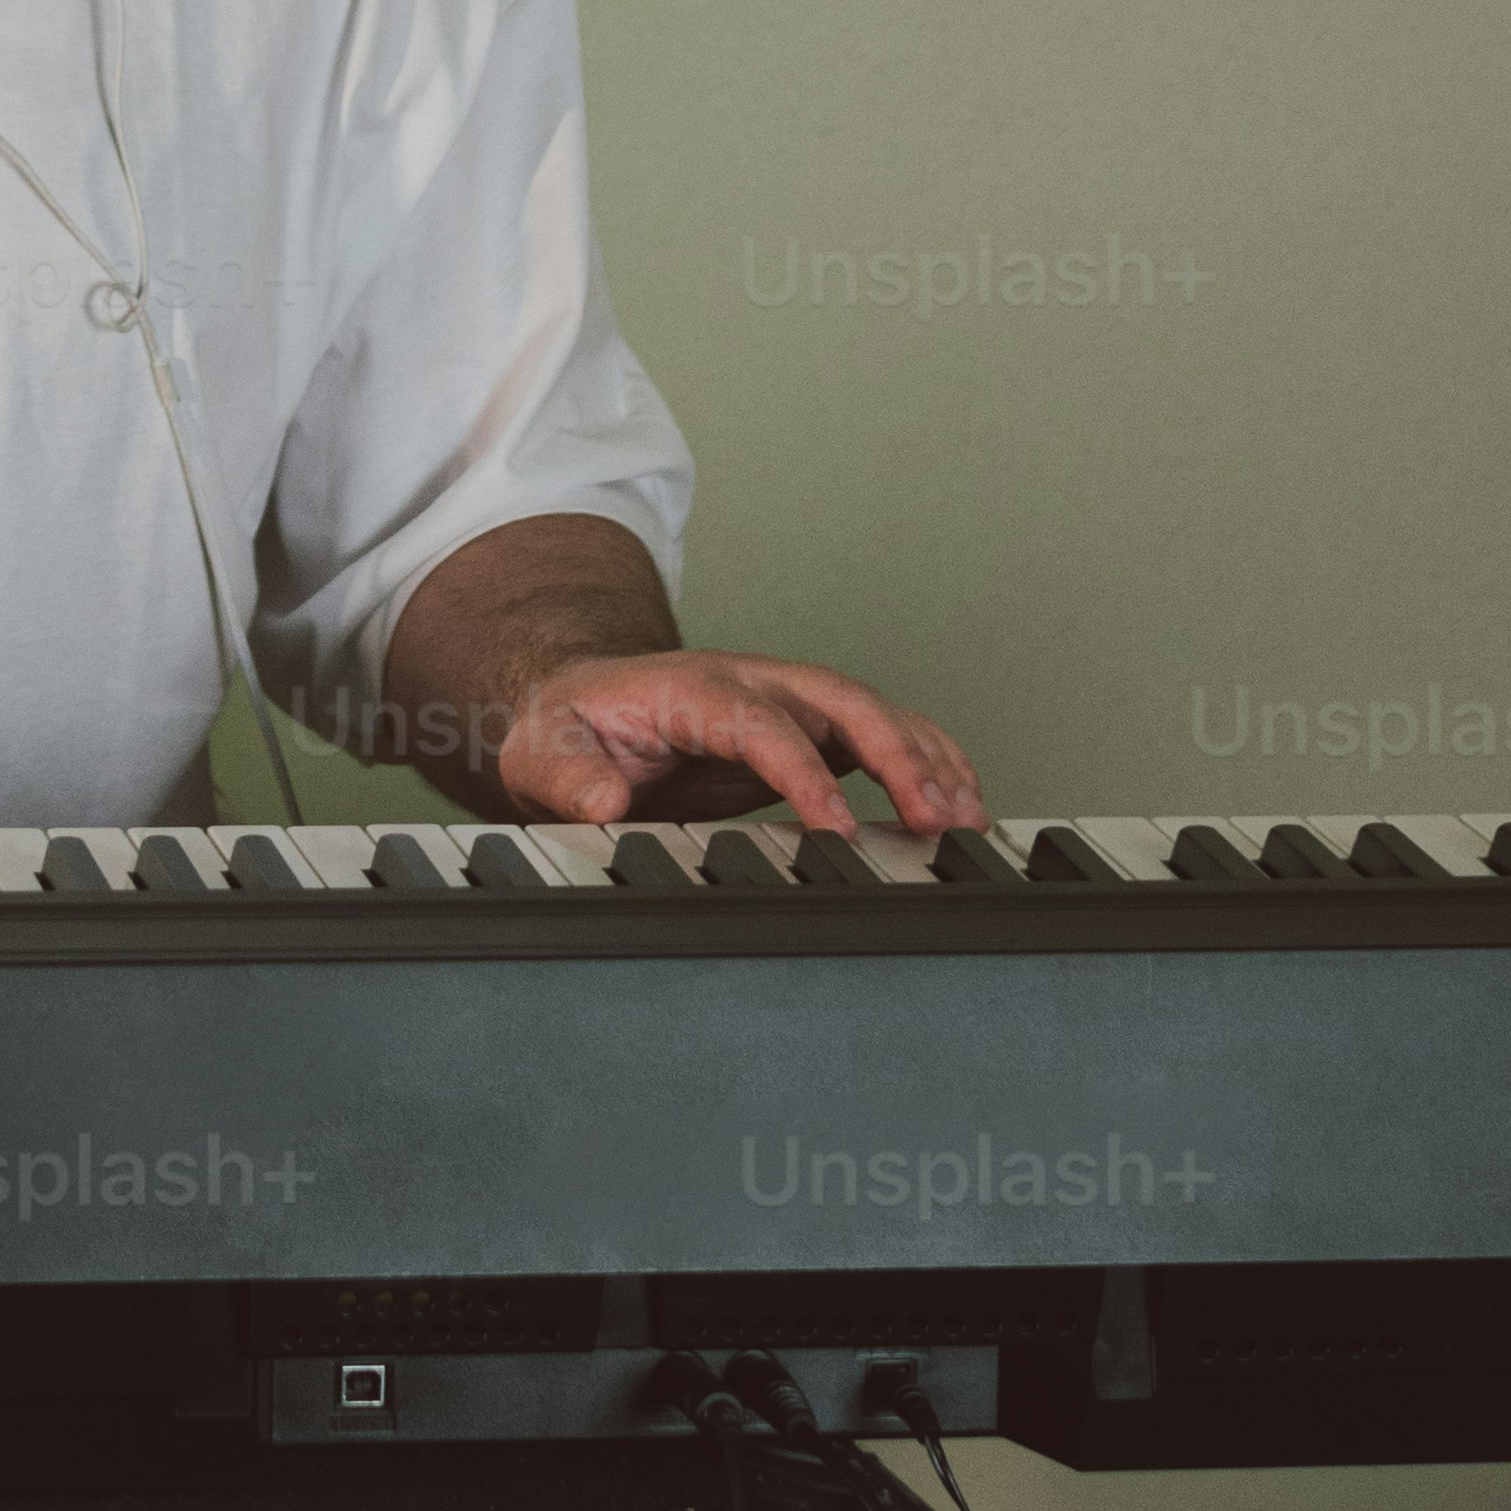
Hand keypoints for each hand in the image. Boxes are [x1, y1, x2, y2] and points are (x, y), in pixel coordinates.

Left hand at [495, 648, 981, 839]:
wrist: (579, 706)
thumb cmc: (569, 729)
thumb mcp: (544, 753)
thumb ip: (571, 777)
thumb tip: (605, 805)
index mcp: (691, 688)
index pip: (759, 722)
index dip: (804, 772)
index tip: (838, 827)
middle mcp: (751, 683)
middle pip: (839, 701)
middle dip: (896, 754)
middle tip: (938, 818)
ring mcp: (784, 701)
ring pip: (872, 713)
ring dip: (924, 759)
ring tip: (967, 819)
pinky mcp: (805, 729)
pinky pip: (878, 735)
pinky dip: (923, 763)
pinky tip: (956, 804)